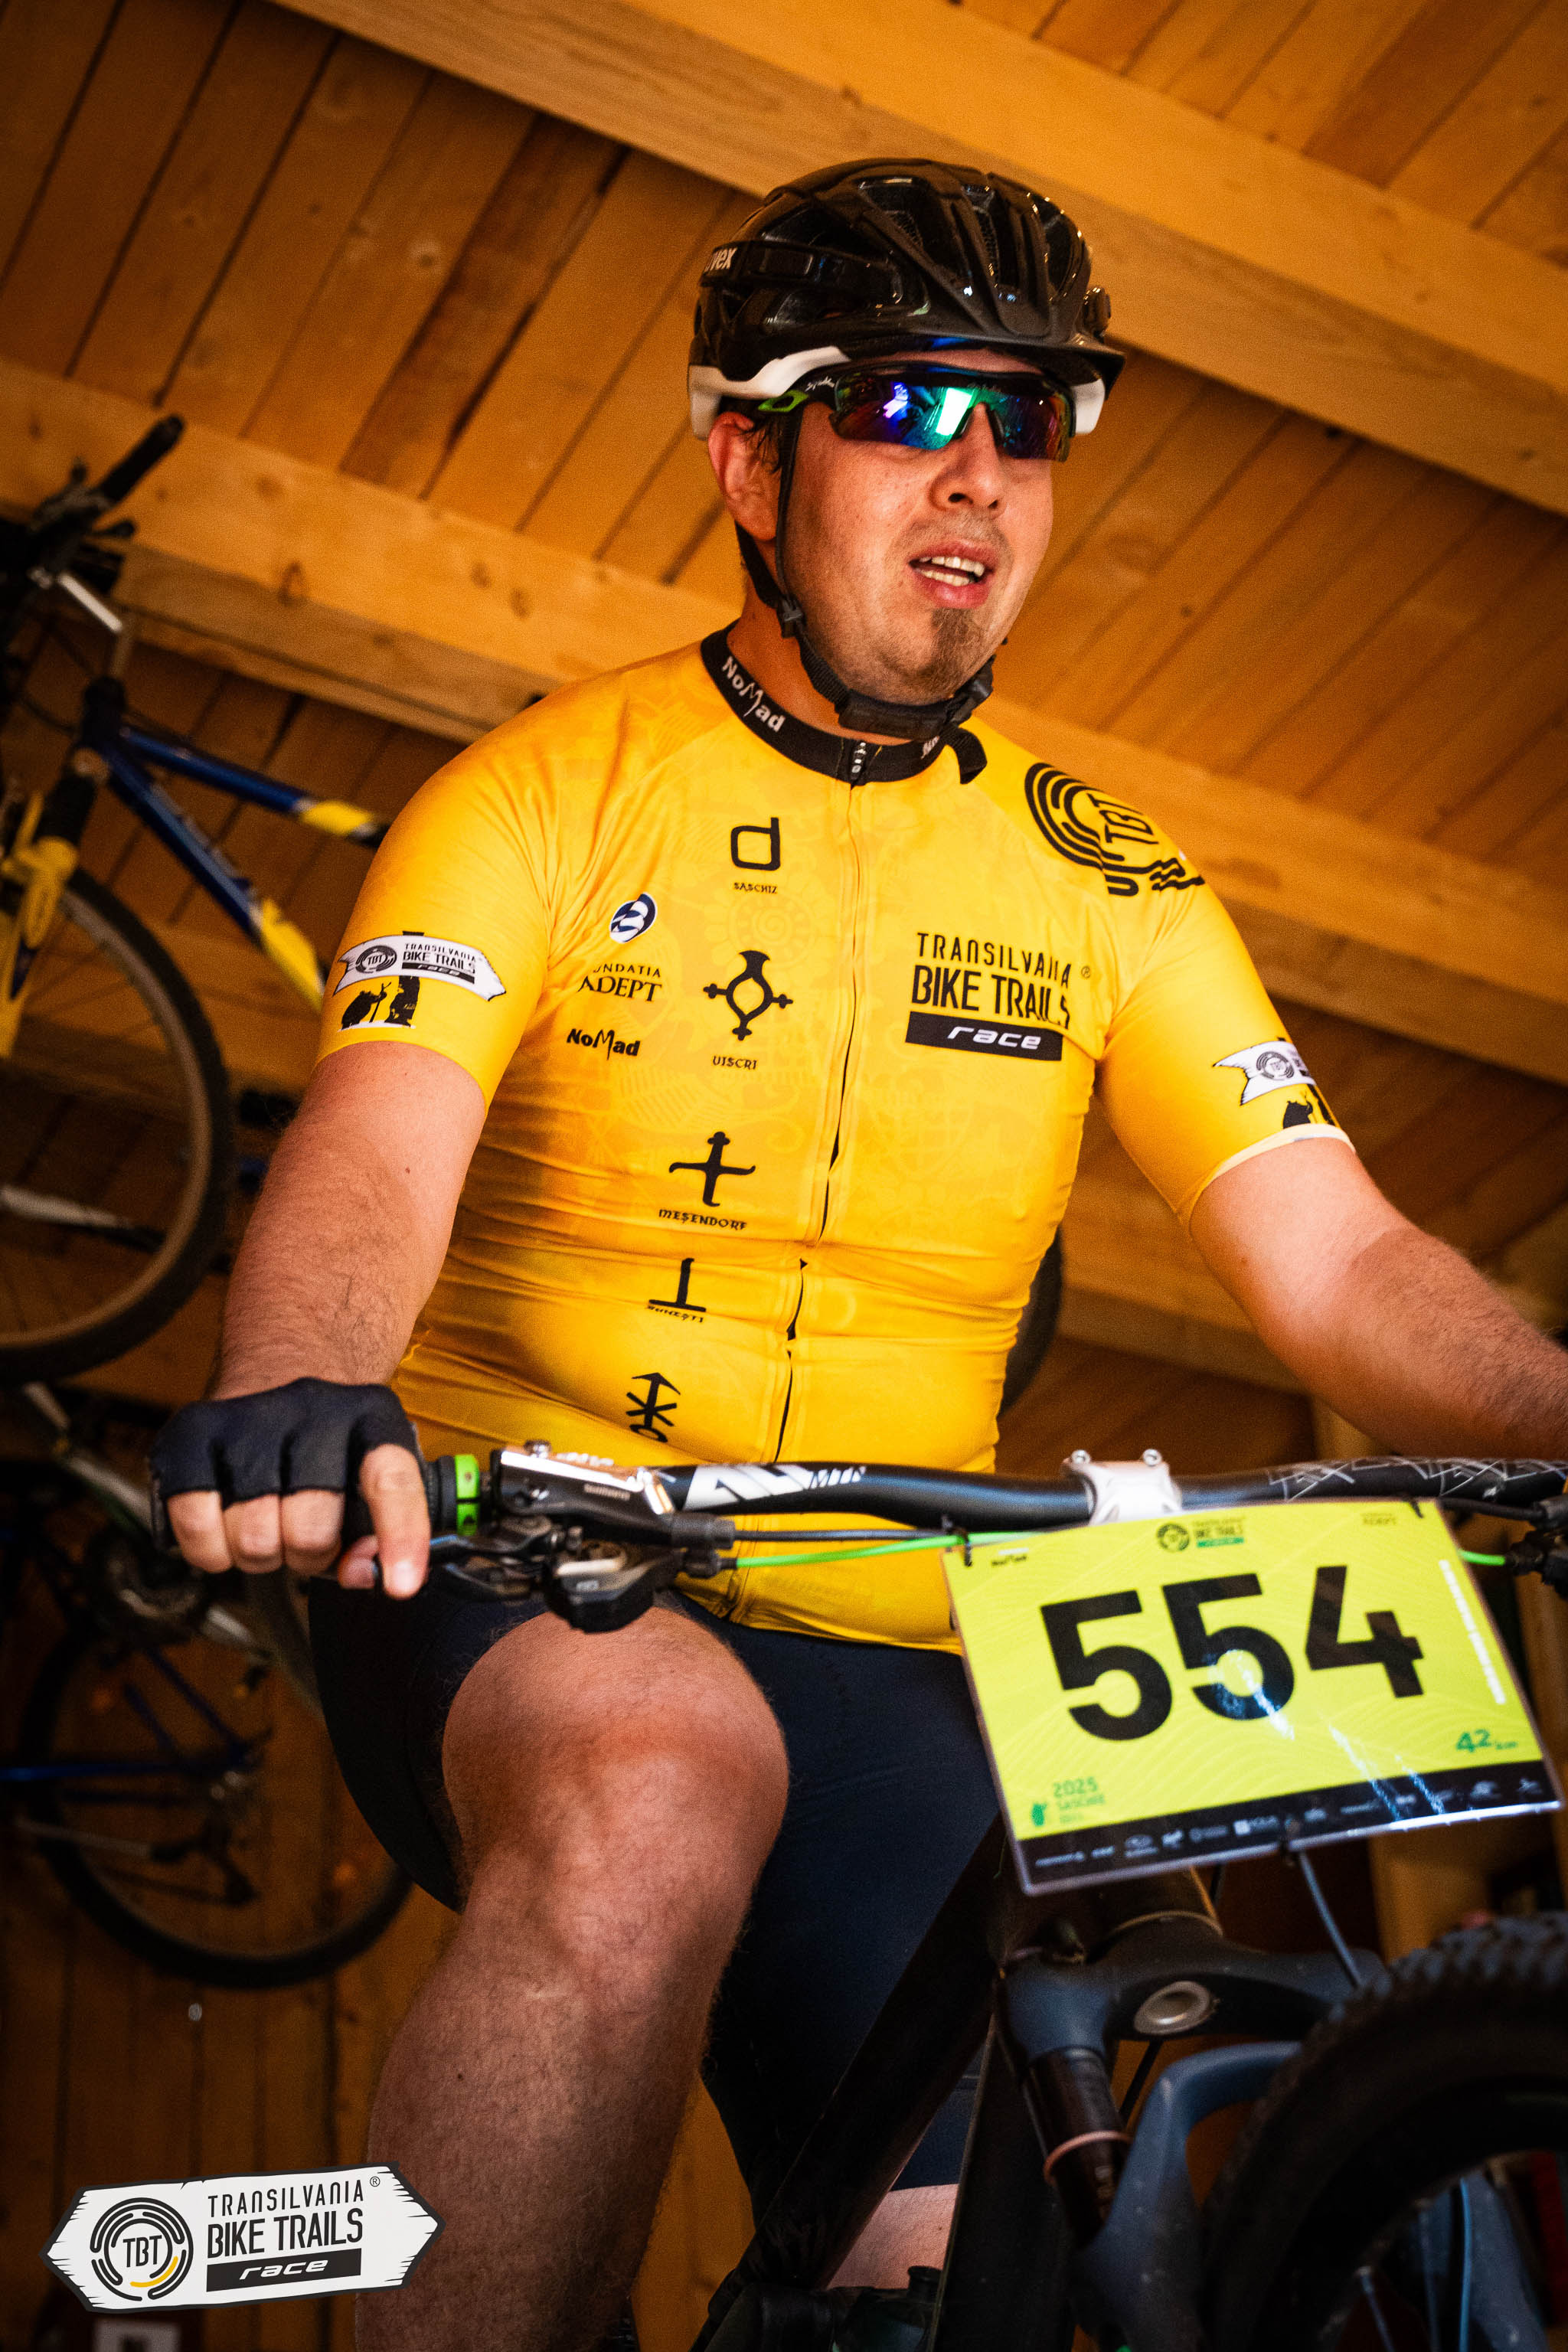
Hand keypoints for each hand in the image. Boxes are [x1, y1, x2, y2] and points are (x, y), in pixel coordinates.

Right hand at [150, 1377, 429, 1596]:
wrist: (277, 1366)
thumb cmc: (328, 1444)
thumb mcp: (371, 1477)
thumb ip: (376, 1533)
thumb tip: (358, 1573)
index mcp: (371, 1416)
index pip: (391, 1481)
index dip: (400, 1538)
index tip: (403, 1585)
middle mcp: (312, 1409)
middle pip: (309, 1531)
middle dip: (308, 1557)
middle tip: (307, 1539)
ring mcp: (248, 1419)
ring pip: (252, 1539)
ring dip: (262, 1555)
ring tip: (268, 1525)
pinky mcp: (191, 1434)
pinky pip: (198, 1530)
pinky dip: (212, 1552)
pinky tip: (226, 1528)